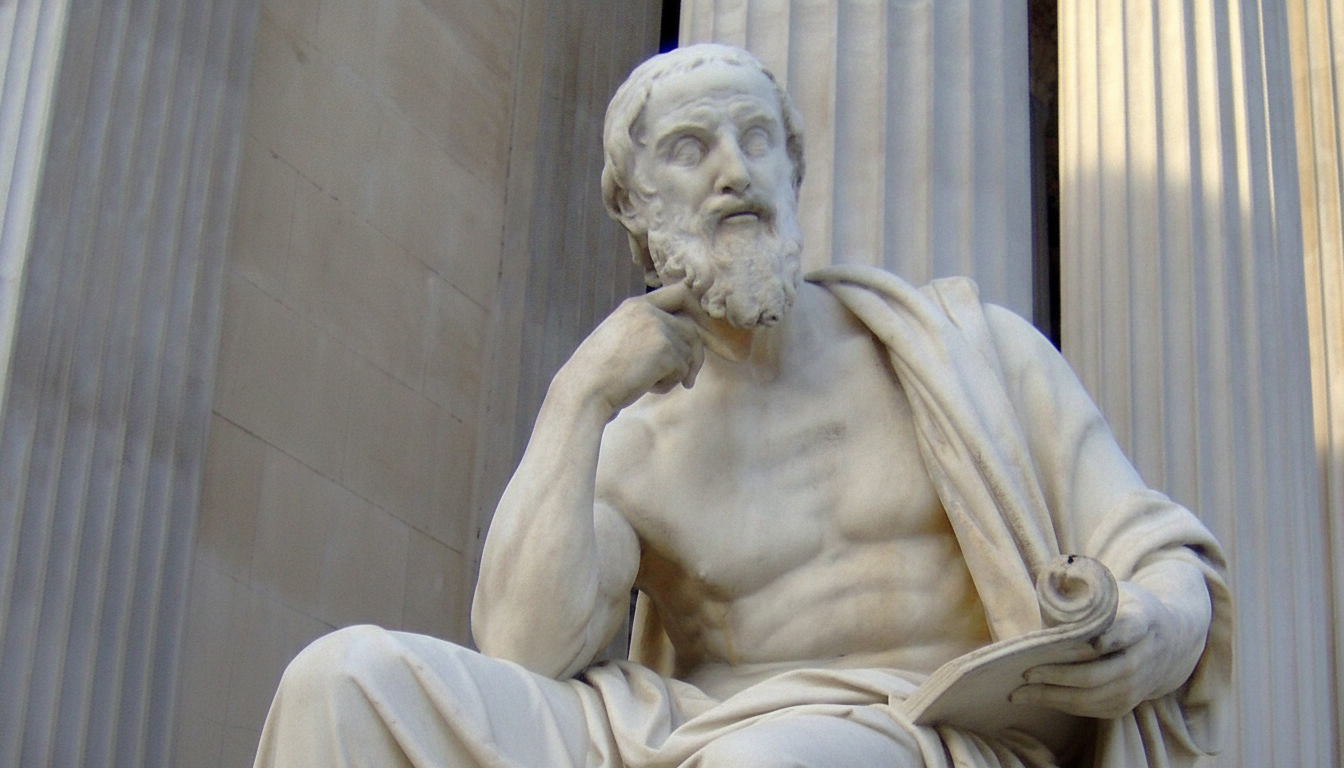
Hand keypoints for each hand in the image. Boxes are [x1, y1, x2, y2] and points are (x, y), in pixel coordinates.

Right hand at [558, 282, 705, 414]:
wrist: (585, 388)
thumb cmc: (598, 372)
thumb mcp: (620, 337)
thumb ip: (647, 331)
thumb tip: (682, 344)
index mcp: (636, 305)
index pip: (680, 293)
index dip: (695, 311)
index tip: (699, 334)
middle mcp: (649, 312)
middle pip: (690, 328)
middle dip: (694, 355)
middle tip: (688, 379)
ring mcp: (658, 329)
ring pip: (687, 352)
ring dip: (674, 374)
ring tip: (649, 384)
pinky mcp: (665, 350)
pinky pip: (682, 370)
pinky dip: (669, 384)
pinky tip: (647, 388)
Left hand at [1010, 578, 1208, 718]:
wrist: (1170, 642)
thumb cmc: (1128, 611)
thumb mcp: (1118, 593)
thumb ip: (1089, 595)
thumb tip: (1049, 590)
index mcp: (1143, 620)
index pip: (1130, 629)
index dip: (1112, 638)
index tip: (1094, 644)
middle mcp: (1143, 657)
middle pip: (1101, 672)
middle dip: (1060, 675)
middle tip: (1026, 672)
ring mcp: (1137, 685)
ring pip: (1093, 696)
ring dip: (1054, 695)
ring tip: (1019, 691)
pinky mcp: (1127, 704)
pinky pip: (1092, 708)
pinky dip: (1062, 704)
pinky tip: (1037, 697)